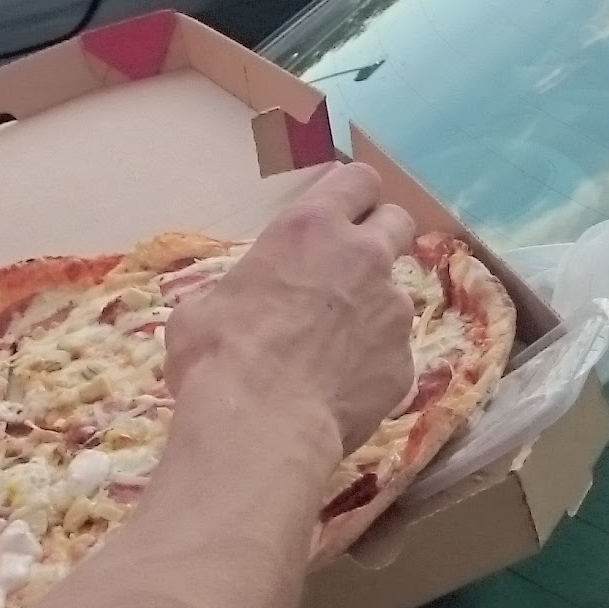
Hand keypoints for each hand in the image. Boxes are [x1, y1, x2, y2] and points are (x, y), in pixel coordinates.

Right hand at [168, 163, 415, 462]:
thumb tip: (234, 305)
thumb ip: (239, 290)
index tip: (340, 213)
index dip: (352, 194)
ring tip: (334, 349)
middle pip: (397, 222)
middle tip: (348, 270)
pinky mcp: (405, 361)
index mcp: (310, 229)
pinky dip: (373, 364)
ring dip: (372, 309)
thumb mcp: (203, 307)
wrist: (260, 427)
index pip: (357, 179)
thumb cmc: (218, 356)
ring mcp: (393, 310)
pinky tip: (340, 390)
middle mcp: (364, 257)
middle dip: (379, 238)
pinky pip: (394, 353)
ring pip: (396, 294)